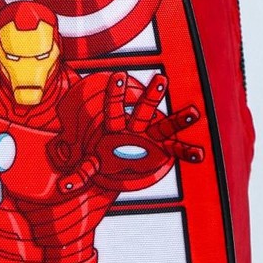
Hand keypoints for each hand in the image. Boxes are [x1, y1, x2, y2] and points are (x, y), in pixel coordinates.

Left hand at [56, 74, 203, 192]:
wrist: (117, 162)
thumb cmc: (103, 157)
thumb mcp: (91, 165)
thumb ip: (80, 174)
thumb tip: (62, 187)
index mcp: (114, 128)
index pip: (113, 108)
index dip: (115, 94)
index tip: (118, 75)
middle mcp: (134, 128)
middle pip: (143, 110)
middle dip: (152, 95)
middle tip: (161, 78)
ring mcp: (150, 137)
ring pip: (165, 125)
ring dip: (179, 120)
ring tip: (196, 112)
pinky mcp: (161, 149)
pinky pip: (176, 149)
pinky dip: (186, 152)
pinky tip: (199, 155)